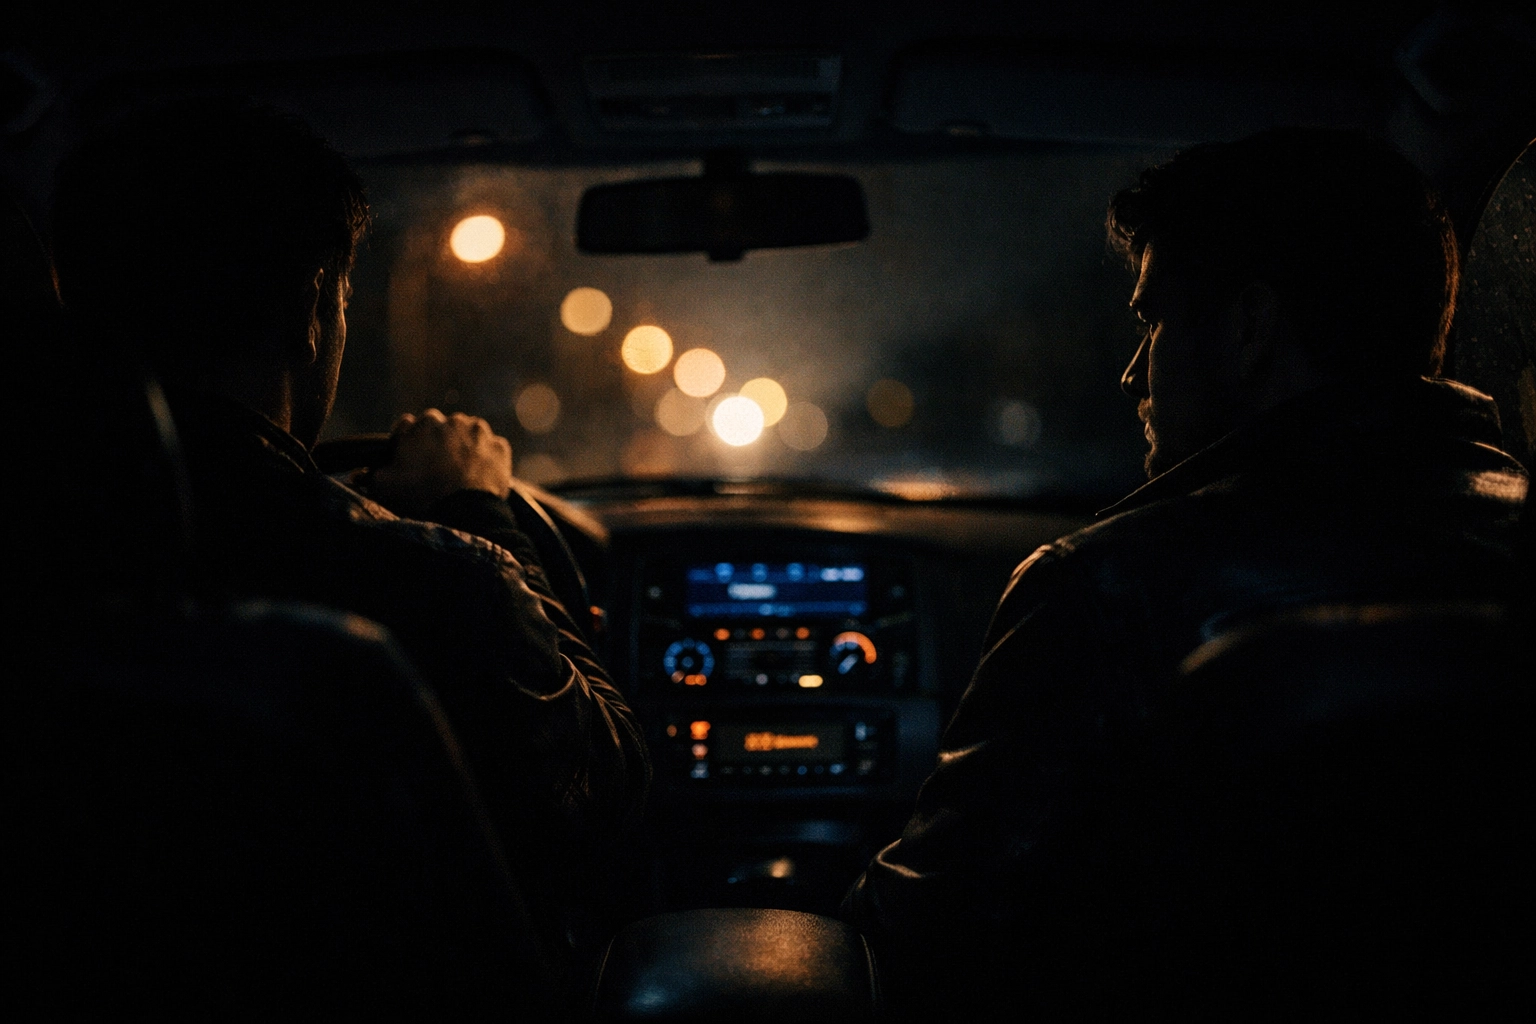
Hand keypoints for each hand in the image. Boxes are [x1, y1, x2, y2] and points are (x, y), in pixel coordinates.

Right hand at [368, 409, 512, 517]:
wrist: (464, 516)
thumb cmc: (419, 499)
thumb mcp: (385, 486)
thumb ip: (371, 475)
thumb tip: (359, 475)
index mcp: (422, 423)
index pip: (410, 428)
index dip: (408, 445)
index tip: (410, 462)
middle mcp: (452, 421)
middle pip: (442, 430)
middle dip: (438, 445)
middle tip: (435, 472)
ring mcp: (480, 433)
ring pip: (468, 436)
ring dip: (464, 449)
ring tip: (459, 476)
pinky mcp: (501, 448)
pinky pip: (492, 450)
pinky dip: (486, 460)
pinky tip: (478, 478)